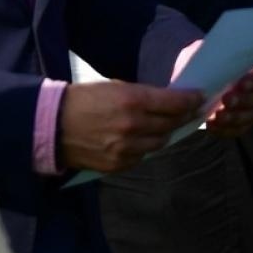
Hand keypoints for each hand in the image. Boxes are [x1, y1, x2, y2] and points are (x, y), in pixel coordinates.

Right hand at [57, 80, 204, 171]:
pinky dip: (146, 147)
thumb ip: (143, 96)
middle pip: (171, 124)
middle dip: (184, 117)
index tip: (200, 97)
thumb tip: (167, 101)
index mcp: (132, 101)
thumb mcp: (115, 86)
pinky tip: (144, 139)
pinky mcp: (117, 165)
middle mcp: (133, 126)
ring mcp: (126, 149)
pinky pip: (142, 157)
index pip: (174, 103)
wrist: (52, 126)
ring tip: (169, 125)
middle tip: (192, 112)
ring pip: (160, 143)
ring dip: (166, 133)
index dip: (191, 100)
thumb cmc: (84, 99)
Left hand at [204, 60, 252, 136]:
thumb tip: (211, 56)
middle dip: (243, 101)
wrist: (191, 84)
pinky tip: (211, 125)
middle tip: (226, 100)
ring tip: (217, 115)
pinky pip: (237, 130)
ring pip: (250, 116)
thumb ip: (211, 53)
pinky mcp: (238, 123)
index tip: (242, 83)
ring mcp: (250, 109)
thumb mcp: (205, 53)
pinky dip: (225, 129)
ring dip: (235, 117)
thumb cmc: (203, 63)